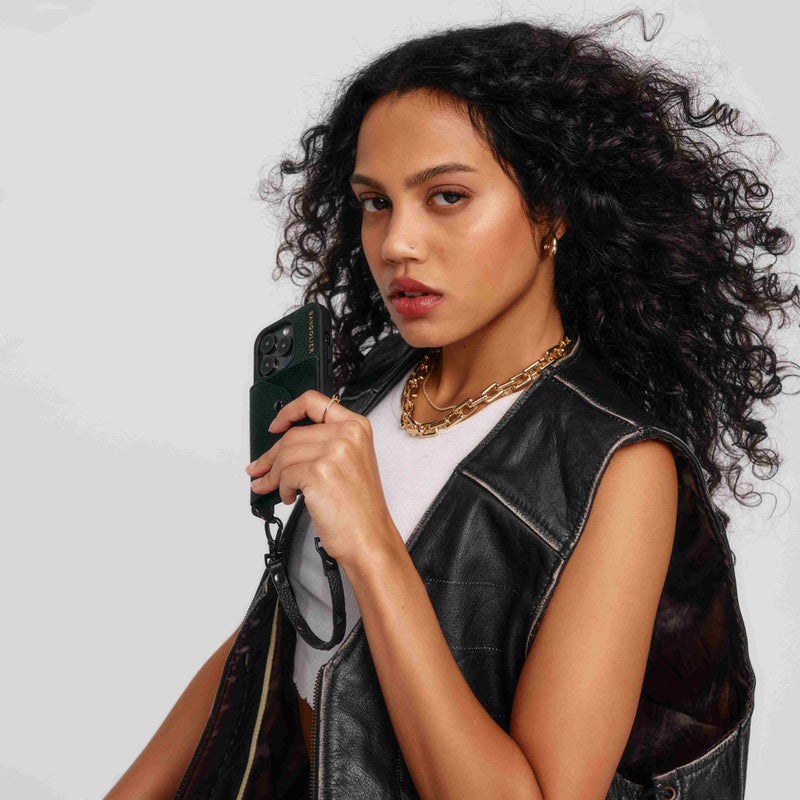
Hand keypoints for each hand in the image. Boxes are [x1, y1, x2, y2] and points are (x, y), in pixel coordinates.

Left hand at [246, 390, 400, 568]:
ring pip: (285, 454)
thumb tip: (284, 447)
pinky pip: (285, 474)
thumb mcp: (351, 463)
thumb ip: (325, 444)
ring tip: (272, 487)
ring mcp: (335, 451)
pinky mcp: (319, 472)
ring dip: (272, 474)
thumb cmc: (360, 508)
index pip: (314, 402)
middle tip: (260, 468)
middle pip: (293, 434)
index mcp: (357, 427)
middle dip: (271, 455)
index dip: (288, 412)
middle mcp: (348, 434)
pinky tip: (289, 496)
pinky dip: (281, 488)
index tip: (276, 424)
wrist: (369, 537)